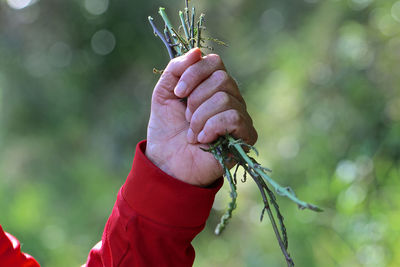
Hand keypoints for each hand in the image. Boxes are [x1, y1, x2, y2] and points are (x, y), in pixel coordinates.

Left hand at [146, 48, 256, 186]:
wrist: (167, 163)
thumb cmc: (167, 130)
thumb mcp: (163, 94)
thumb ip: (175, 70)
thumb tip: (197, 51)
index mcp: (213, 86)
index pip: (215, 62)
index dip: (194, 74)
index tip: (177, 93)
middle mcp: (231, 98)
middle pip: (222, 79)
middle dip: (195, 99)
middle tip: (186, 118)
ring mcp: (240, 116)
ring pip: (224, 99)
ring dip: (199, 118)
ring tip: (192, 134)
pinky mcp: (245, 136)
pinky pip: (233, 117)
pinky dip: (211, 127)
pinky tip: (202, 140)